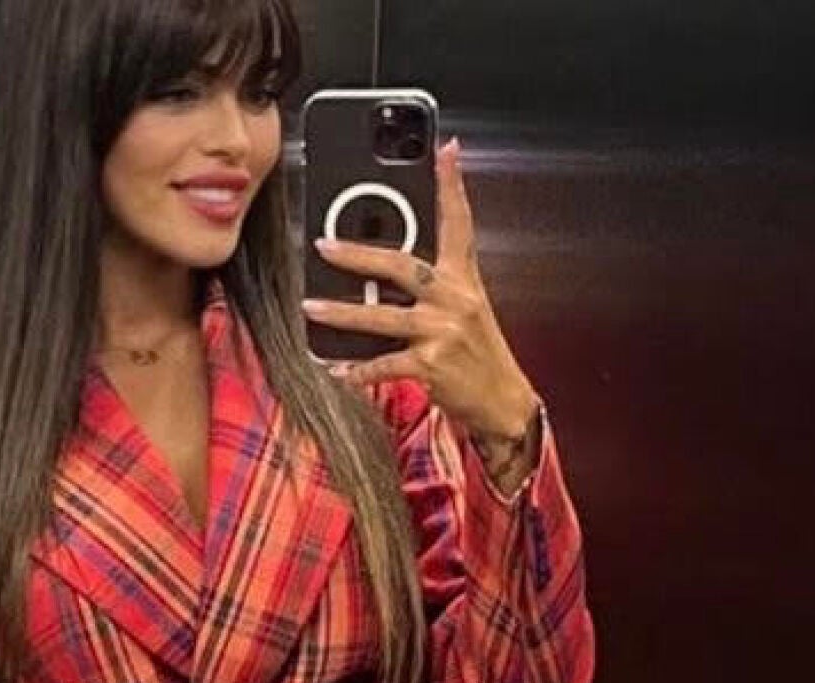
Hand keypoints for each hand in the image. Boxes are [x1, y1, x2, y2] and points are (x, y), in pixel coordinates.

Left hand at [302, 137, 540, 441]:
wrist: (503, 400)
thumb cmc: (477, 352)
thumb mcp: (464, 307)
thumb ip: (433, 283)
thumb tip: (382, 268)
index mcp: (463, 279)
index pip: (459, 222)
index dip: (452, 185)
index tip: (446, 150)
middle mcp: (454, 299)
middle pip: (402, 265)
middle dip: (359, 254)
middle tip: (324, 245)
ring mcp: (443, 332)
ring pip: (383, 317)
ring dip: (342, 313)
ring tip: (311, 308)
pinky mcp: (432, 365)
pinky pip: (385, 364)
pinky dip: (358, 369)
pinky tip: (338, 370)